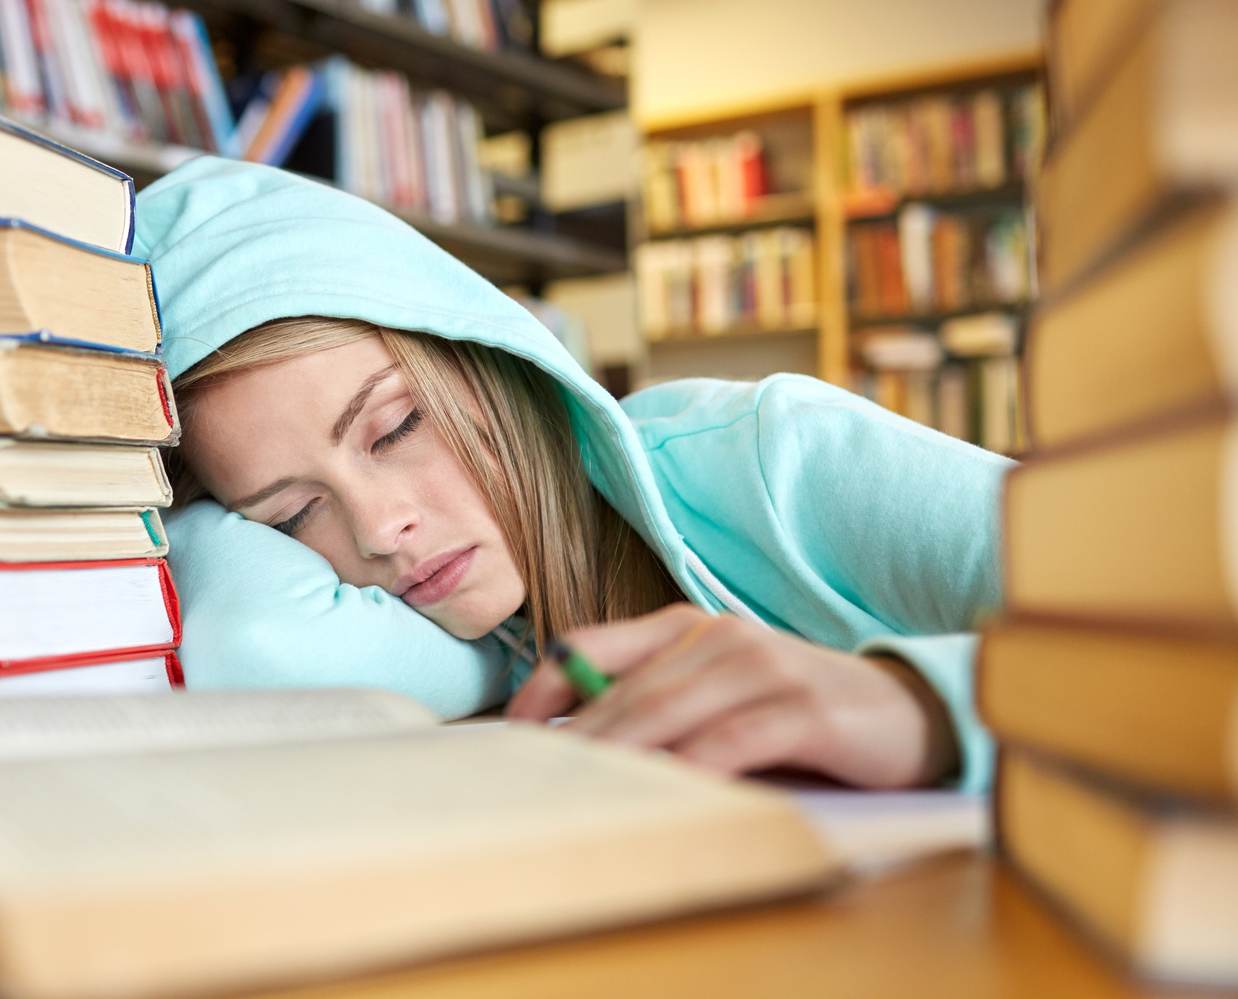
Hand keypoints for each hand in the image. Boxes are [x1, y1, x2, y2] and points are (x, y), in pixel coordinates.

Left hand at [506, 605, 958, 788]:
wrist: (908, 711)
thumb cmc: (797, 712)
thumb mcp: (719, 697)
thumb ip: (659, 704)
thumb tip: (577, 746)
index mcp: (685, 628)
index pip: (589, 647)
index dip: (543, 687)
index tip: (509, 733)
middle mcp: (717, 635)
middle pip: (624, 689)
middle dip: (575, 739)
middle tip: (534, 779)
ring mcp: (761, 666)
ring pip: (668, 711)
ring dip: (621, 753)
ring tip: (580, 789)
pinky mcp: (802, 707)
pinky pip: (733, 740)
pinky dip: (695, 766)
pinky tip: (668, 791)